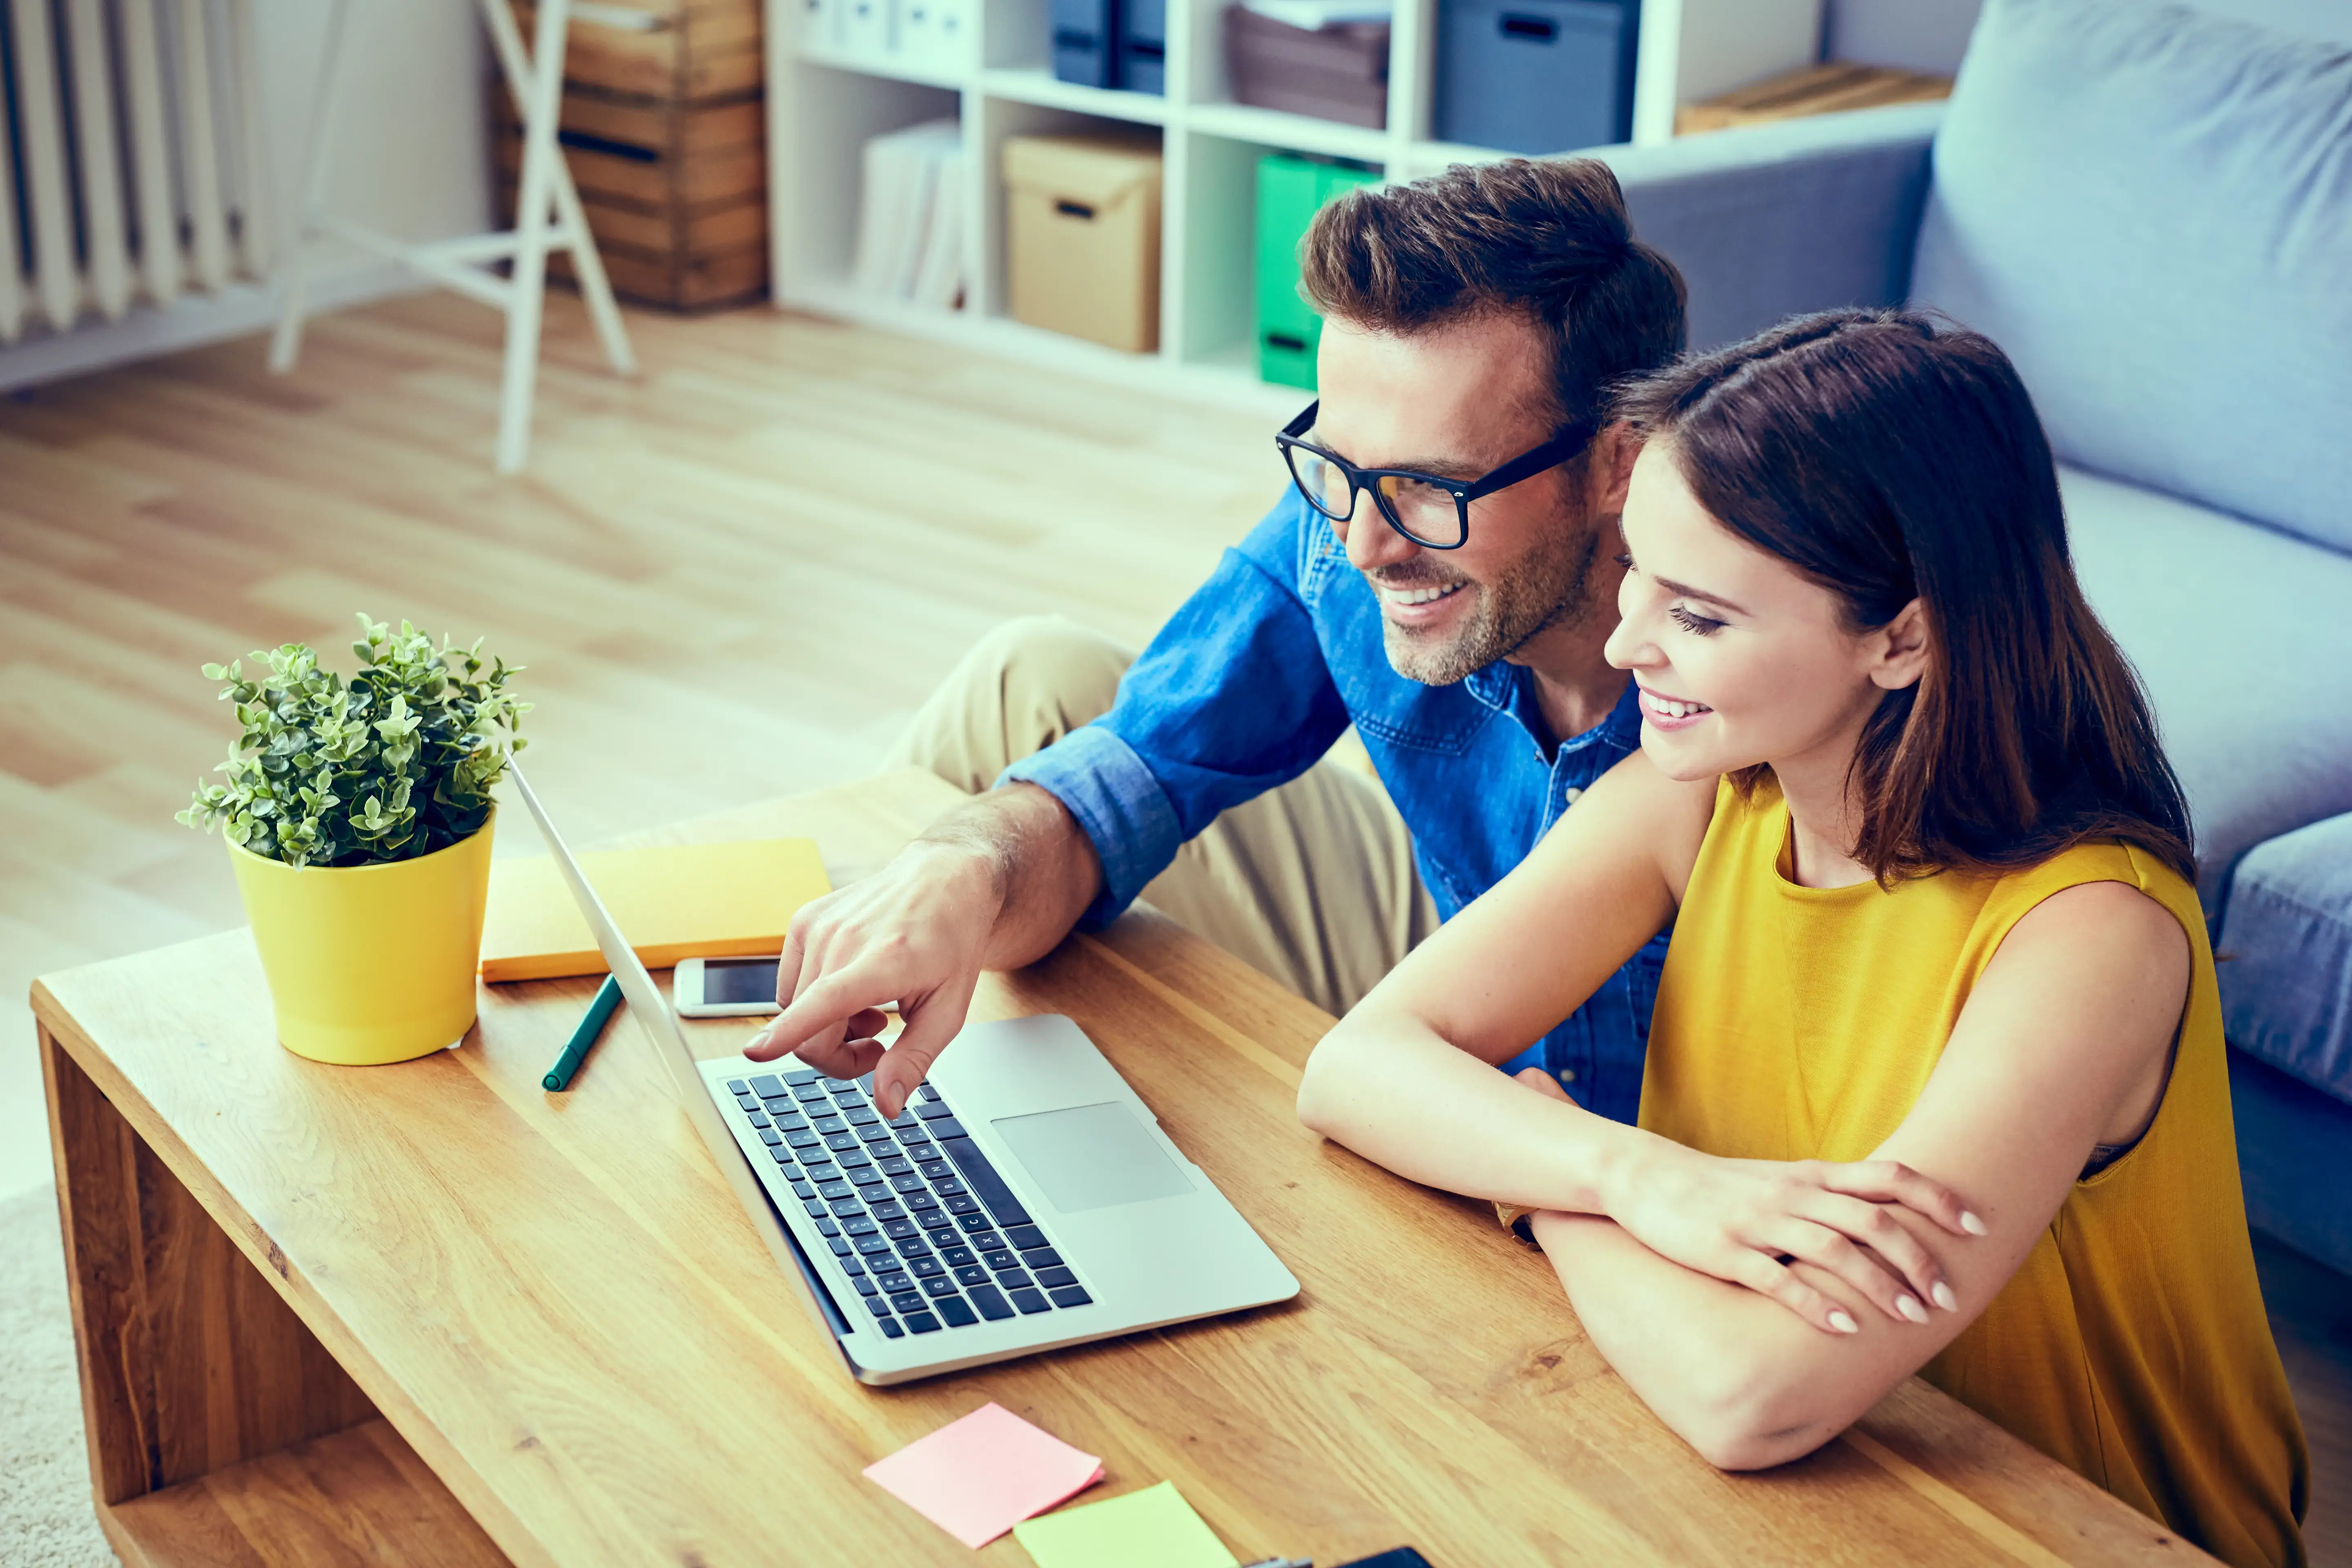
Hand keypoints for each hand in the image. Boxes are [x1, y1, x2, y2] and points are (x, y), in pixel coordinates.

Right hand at [744, 840, 1000, 1116]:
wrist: (944, 880)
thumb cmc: (951, 943)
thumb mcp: (948, 1011)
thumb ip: (913, 1061)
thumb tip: (886, 1106)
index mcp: (883, 960)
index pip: (826, 1001)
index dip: (788, 1033)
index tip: (755, 1053)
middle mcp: (843, 938)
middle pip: (809, 1030)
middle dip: (837, 1057)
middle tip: (879, 1049)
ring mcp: (817, 926)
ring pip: (793, 1011)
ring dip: (827, 1028)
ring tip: (873, 1012)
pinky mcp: (803, 920)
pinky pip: (790, 985)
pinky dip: (814, 1001)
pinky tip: (852, 989)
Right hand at [1513, 1068, 1984, 1334]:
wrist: (1644, 1176)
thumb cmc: (1719, 1186)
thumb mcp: (1780, 1180)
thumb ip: (1829, 1195)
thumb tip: (1889, 1218)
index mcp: (1810, 1176)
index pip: (1888, 1178)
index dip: (1936, 1200)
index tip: (1977, 1227)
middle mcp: (1793, 1195)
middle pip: (1872, 1220)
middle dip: (1918, 1259)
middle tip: (1947, 1298)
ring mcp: (1759, 1222)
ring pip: (1834, 1250)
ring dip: (1880, 1285)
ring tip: (1913, 1319)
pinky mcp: (1727, 1251)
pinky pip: (1779, 1279)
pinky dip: (1816, 1304)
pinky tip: (1845, 1330)